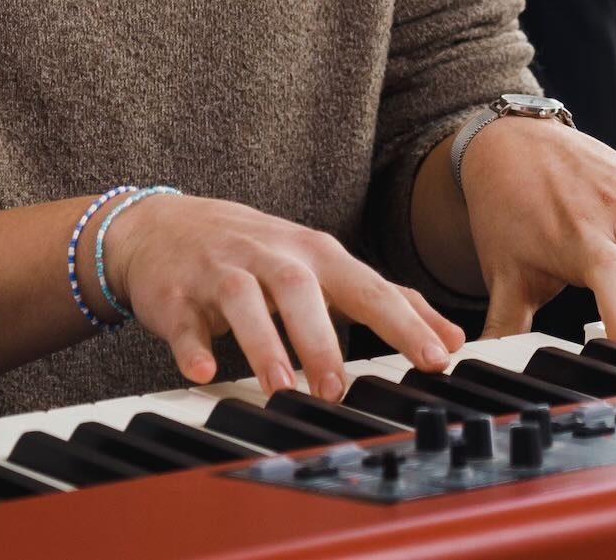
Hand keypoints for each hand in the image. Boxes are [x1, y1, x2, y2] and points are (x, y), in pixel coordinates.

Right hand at [103, 192, 458, 400]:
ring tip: (279, 386)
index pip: (367, 287)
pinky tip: (200, 371)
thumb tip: (452, 338)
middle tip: (338, 390)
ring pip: (242, 301)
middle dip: (321, 338)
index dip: (403, 322)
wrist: (163, 226)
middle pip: (300, 289)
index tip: (436, 358)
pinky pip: (182, 321)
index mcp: (314, 255)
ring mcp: (219, 272)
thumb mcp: (324, 267)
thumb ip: (386, 300)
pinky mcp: (174, 294)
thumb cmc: (259, 253)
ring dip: (262, 344)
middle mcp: (270, 256)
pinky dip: (190, 346)